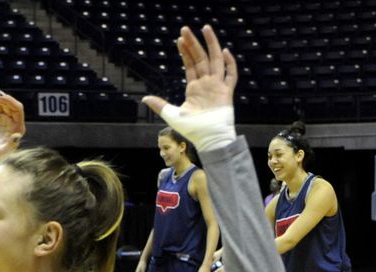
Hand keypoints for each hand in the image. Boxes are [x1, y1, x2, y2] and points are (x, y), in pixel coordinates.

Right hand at [0, 87, 25, 174]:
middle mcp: (15, 121)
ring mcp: (7, 119)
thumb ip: (11, 145)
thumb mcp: (3, 152)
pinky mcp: (0, 118)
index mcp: (18, 128)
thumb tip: (17, 136)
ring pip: (4, 102)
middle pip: (11, 103)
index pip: (18, 109)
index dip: (10, 101)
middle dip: (1, 96)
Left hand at [142, 26, 236, 151]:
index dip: (185, 52)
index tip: (179, 39)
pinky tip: (225, 51)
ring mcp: (217, 86)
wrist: (207, 139)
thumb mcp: (171, 115)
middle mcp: (206, 84)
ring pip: (216, 60)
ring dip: (211, 44)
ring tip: (205, 29)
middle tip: (186, 29)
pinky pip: (231, 75)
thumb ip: (159, 105)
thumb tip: (144, 98)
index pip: (190, 65)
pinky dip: (229, 64)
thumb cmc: (191, 129)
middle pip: (201, 58)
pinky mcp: (227, 92)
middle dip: (193, 44)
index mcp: (194, 88)